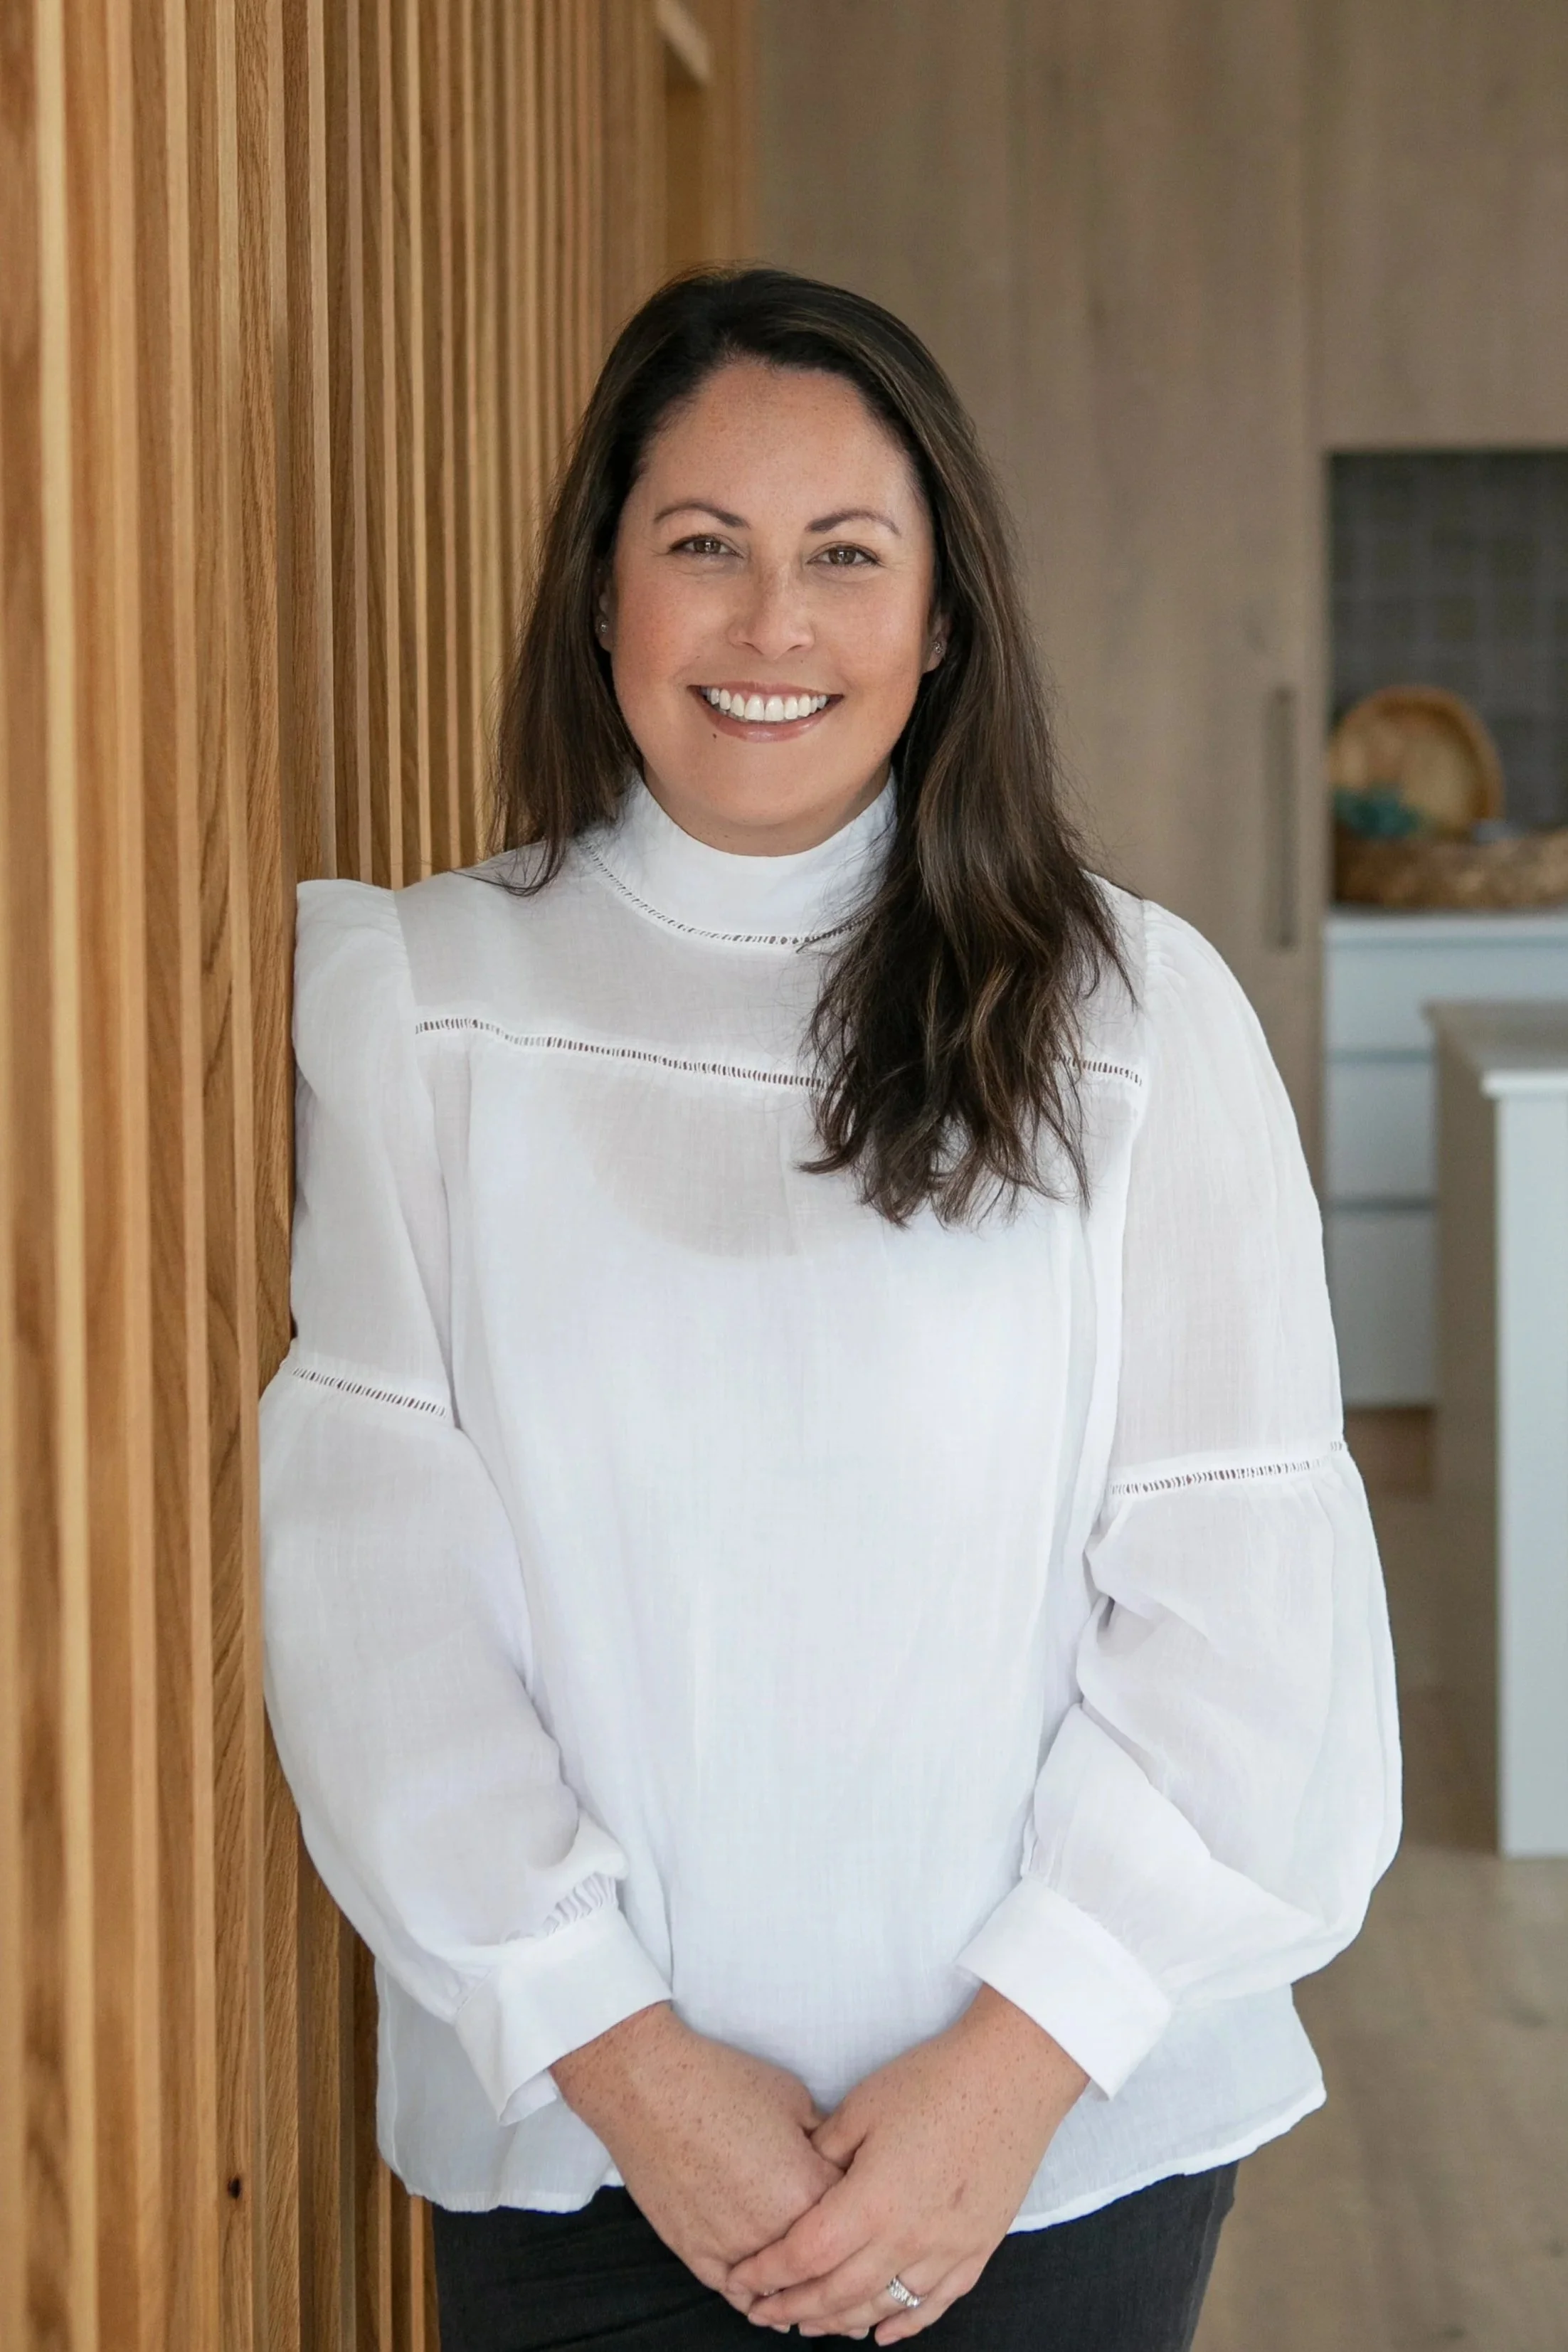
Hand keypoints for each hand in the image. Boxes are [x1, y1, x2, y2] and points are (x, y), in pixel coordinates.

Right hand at [551, 2002, 844, 2308]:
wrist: (650, 2086)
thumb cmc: (721, 2082)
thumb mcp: (793, 2096)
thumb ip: (822, 2137)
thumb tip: (835, 2158)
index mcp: (808, 2187)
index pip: (851, 2213)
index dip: (856, 2202)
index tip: (858, 2201)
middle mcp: (776, 2229)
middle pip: (821, 2258)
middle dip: (835, 2253)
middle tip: (848, 2253)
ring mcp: (734, 2247)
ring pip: (781, 2286)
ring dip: (798, 2286)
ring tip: (816, 2289)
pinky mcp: (696, 2255)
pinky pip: (736, 2292)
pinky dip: (754, 2296)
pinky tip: (769, 2301)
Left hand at [725, 1987, 1088, 2341]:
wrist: (1012, 2074)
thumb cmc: (935, 2081)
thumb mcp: (863, 2105)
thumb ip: (825, 2151)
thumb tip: (798, 2180)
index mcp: (872, 2201)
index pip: (805, 2255)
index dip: (768, 2273)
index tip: (741, 2280)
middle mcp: (908, 2238)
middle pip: (839, 2292)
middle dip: (794, 2307)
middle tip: (762, 2313)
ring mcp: (947, 2250)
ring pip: (884, 2306)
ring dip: (841, 2320)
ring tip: (809, 2324)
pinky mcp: (978, 2248)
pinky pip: (935, 2303)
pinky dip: (905, 2324)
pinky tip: (882, 2331)